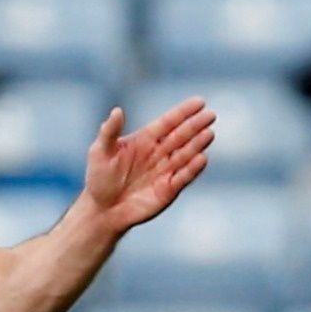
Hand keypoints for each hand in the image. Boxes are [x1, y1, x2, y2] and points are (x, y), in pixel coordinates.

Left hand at [81, 97, 213, 231]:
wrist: (103, 210)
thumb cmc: (99, 178)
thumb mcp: (100, 152)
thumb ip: (109, 132)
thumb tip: (117, 110)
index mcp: (146, 139)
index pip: (168, 122)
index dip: (183, 112)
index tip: (200, 102)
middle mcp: (159, 153)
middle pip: (181, 136)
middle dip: (195, 125)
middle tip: (211, 115)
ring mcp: (166, 170)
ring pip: (186, 154)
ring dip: (197, 144)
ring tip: (209, 133)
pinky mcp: (169, 189)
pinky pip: (184, 176)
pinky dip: (193, 168)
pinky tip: (202, 158)